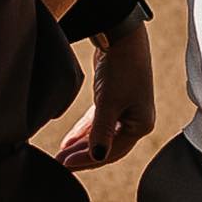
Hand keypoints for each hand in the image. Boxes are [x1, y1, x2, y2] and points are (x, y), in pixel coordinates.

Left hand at [57, 20, 156, 172]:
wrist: (121, 37)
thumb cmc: (122, 68)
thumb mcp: (109, 102)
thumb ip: (101, 132)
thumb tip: (97, 157)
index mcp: (141, 124)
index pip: (112, 152)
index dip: (88, 160)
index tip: (65, 164)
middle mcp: (136, 120)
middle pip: (107, 146)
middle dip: (83, 155)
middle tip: (60, 163)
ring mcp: (125, 110)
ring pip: (101, 134)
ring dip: (82, 144)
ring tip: (62, 154)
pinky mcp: (114, 100)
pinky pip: (98, 122)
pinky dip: (84, 130)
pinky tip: (70, 139)